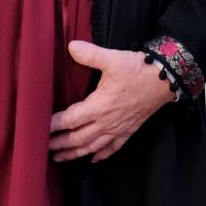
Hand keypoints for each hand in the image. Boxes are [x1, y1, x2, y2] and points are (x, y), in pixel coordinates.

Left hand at [48, 40, 175, 162]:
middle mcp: (106, 122)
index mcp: (99, 106)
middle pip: (77, 138)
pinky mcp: (129, 131)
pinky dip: (101, 155)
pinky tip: (93, 160)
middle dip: (60, 144)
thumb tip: (71, 46)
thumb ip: (90, 54)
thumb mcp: (113, 59)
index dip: (54, 125)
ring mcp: (118, 129)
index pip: (70, 120)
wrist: (165, 80)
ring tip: (60, 158)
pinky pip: (113, 148)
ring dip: (75, 154)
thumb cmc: (138, 70)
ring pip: (92, 147)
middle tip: (43, 148)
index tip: (39, 128)